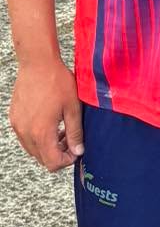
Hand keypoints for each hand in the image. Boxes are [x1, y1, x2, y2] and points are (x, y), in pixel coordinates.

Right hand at [9, 57, 83, 171]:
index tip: (76, 151)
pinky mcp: (14, 118)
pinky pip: (25, 137)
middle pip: (41, 158)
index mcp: (41, 132)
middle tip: (71, 140)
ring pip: (32, 149)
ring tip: (62, 131)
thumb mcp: (73, 107)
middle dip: (58, 154)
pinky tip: (50, 123)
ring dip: (47, 146)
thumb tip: (78, 151)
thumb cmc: (57, 82)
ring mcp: (18, 126)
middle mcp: (26, 133)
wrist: (37, 64)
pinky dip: (37, 137)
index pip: (52, 163)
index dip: (66, 161)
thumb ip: (75, 132)